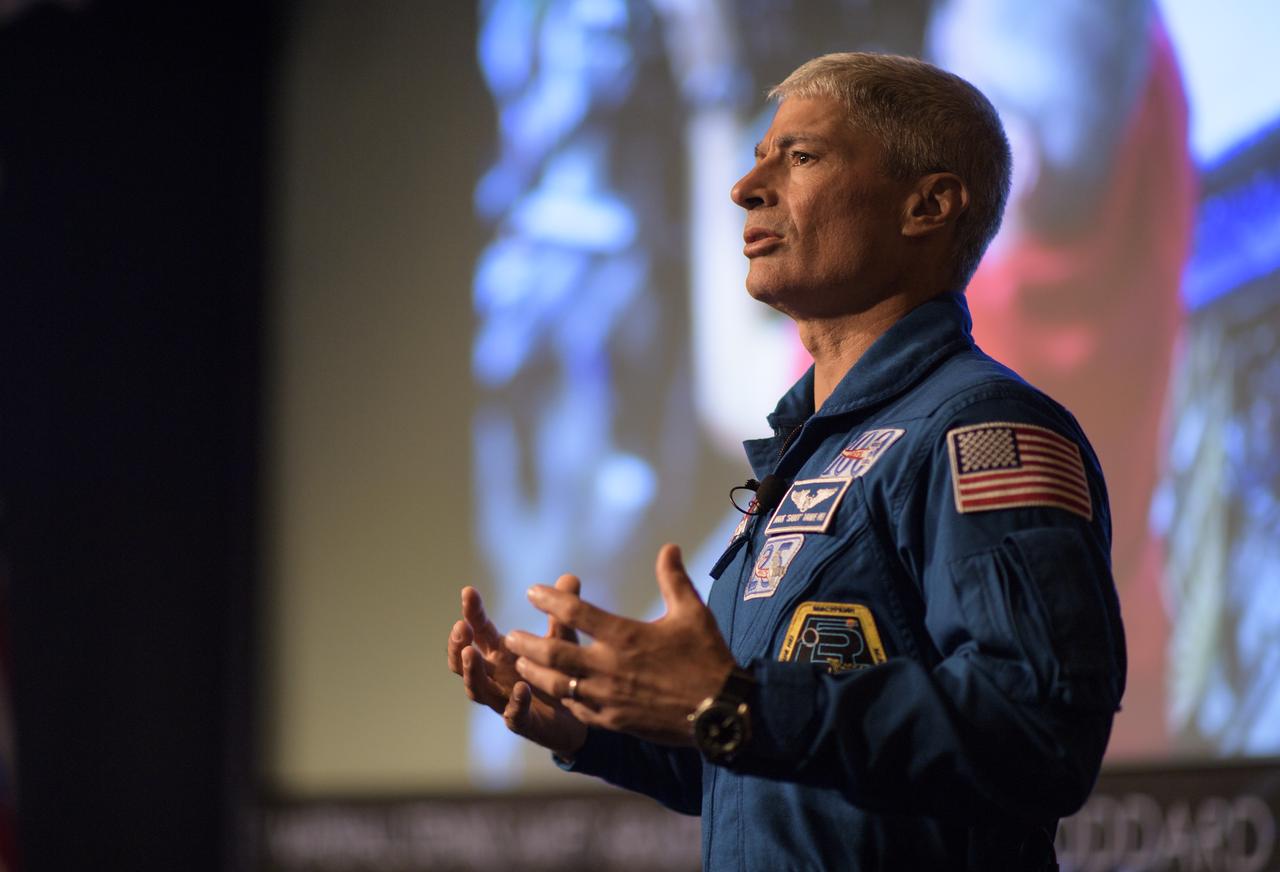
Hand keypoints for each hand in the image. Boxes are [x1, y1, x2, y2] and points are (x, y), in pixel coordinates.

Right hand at [445, 576, 587, 758]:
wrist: (577, 716)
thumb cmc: (558, 673)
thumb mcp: (561, 639)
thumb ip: (561, 612)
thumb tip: (570, 576)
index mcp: (501, 653)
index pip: (479, 631)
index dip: (472, 612)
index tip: (469, 591)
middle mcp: (496, 676)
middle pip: (463, 662)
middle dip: (458, 645)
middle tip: (461, 627)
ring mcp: (505, 700)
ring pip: (478, 689)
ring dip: (472, 672)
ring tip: (471, 654)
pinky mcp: (523, 722)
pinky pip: (513, 716)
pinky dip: (515, 703)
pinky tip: (522, 688)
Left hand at [505, 544, 735, 745]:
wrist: (722, 712)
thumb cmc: (708, 658)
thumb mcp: (692, 613)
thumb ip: (674, 579)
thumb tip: (669, 547)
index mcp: (625, 636)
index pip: (576, 612)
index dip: (550, 599)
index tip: (532, 591)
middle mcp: (609, 667)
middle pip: (554, 652)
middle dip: (527, 643)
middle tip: (509, 636)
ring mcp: (608, 697)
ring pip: (558, 685)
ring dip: (535, 672)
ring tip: (521, 664)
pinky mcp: (614, 721)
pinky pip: (577, 709)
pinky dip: (562, 699)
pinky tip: (555, 693)